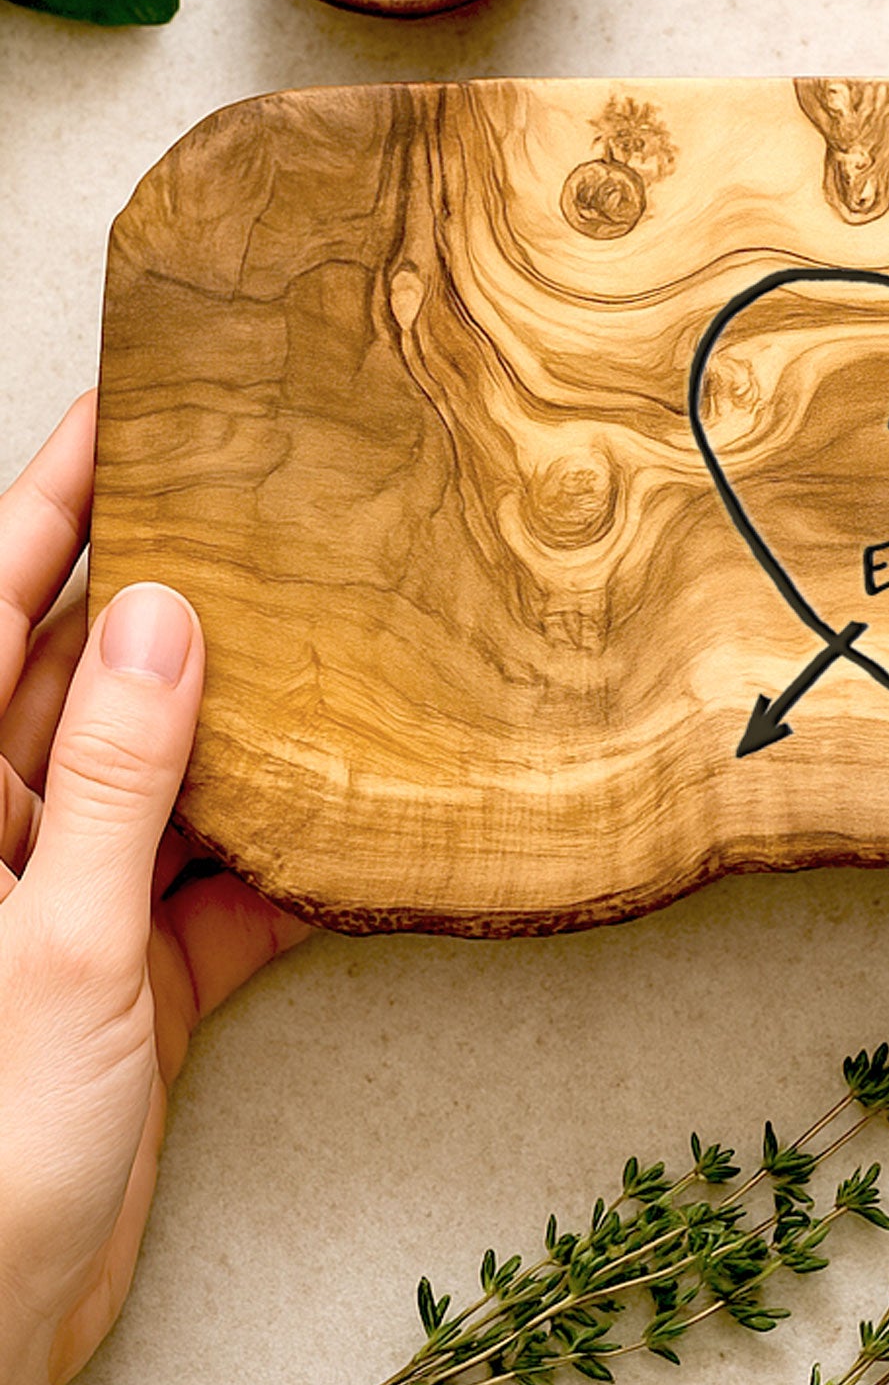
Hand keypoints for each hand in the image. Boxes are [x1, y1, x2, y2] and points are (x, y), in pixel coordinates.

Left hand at [0, 393, 310, 1384]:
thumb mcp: (51, 942)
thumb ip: (109, 775)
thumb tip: (159, 614)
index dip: (51, 502)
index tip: (129, 412)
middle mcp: (4, 834)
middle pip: (88, 672)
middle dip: (171, 580)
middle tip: (263, 496)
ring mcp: (74, 900)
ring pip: (171, 769)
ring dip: (251, 713)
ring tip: (336, 624)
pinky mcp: (142, 972)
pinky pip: (229, 880)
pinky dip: (292, 853)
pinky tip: (357, 810)